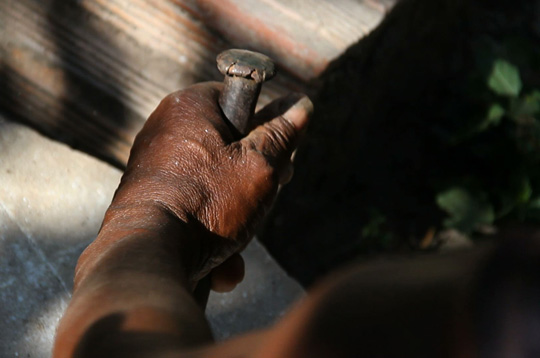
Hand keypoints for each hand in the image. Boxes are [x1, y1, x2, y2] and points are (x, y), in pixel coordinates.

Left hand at [107, 82, 311, 284]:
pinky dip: (209, 229)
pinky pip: (192, 205)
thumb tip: (300, 104)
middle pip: (229, 144)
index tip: (278, 159)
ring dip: (235, 215)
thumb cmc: (207, 204)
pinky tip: (219, 264)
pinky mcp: (148, 196)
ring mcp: (154, 164)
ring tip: (237, 245)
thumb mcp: (260, 165)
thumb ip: (283, 134)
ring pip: (213, 182)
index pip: (240, 98)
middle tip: (264, 200)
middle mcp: (166, 129)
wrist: (147, 255)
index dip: (266, 128)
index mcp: (190, 106)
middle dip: (253, 180)